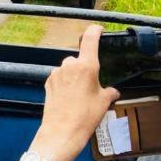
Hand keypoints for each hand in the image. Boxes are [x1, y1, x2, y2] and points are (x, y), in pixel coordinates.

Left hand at [34, 25, 119, 160]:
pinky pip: (59, 78)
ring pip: (68, 69)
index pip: (90, 39)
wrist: (62, 132)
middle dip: (86, 68)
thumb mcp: (104, 102)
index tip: (98, 28)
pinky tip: (69, 98)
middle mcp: (69, 66)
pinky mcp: (48, 82)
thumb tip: (113, 91)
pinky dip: (65, 83)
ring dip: (74, 77)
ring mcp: (56, 73)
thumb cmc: (84, 117)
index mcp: (86, 66)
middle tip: (92, 86)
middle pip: (79, 59)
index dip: (94, 31)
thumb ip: (109, 91)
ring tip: (80, 96)